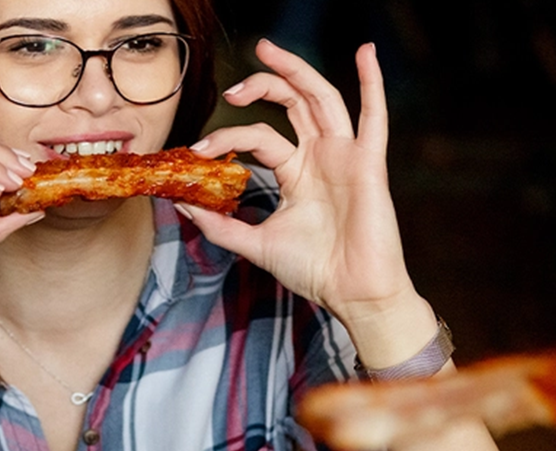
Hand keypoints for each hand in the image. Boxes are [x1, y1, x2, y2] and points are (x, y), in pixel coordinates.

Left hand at [184, 40, 416, 328]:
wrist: (352, 295)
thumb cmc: (313, 271)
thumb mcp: (256, 245)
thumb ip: (220, 226)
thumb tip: (181, 204)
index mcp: (297, 173)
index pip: (259, 138)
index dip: (228, 137)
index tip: (198, 150)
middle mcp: (320, 158)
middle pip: (292, 104)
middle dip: (261, 86)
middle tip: (230, 87)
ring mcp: (345, 158)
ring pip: (321, 99)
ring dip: (296, 71)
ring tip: (268, 50)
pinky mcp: (368, 165)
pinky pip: (374, 118)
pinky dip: (373, 83)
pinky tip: (366, 53)